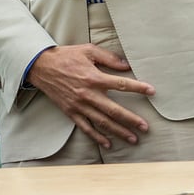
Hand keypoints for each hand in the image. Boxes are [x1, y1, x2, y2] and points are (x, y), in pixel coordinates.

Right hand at [27, 44, 154, 149]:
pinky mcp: (71, 112)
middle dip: (131, 120)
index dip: (138, 88)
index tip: (152, 91)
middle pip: (114, 110)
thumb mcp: (88, 50)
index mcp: (94, 77)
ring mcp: (79, 105)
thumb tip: (126, 65)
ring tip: (133, 139)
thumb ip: (109, 58)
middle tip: (146, 127)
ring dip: (119, 132)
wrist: (41, 66)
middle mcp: (88, 94)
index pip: (122, 85)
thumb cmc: (67, 56)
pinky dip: (97, 137)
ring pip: (102, 122)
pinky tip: (108, 144)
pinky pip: (86, 128)